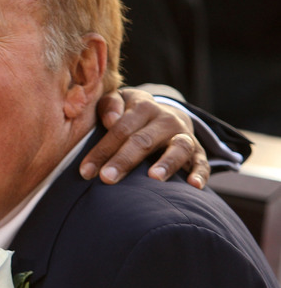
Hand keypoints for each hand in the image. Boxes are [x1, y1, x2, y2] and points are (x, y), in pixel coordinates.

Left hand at [80, 89, 208, 188]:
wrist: (163, 113)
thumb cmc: (129, 114)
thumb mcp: (119, 102)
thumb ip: (109, 105)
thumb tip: (110, 120)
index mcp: (142, 106)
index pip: (120, 128)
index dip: (102, 149)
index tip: (85, 171)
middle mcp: (165, 119)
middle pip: (144, 140)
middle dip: (124, 160)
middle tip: (107, 178)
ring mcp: (183, 134)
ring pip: (178, 147)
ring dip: (167, 163)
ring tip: (153, 178)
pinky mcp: (198, 150)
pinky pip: (202, 161)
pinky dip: (200, 173)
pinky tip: (194, 186)